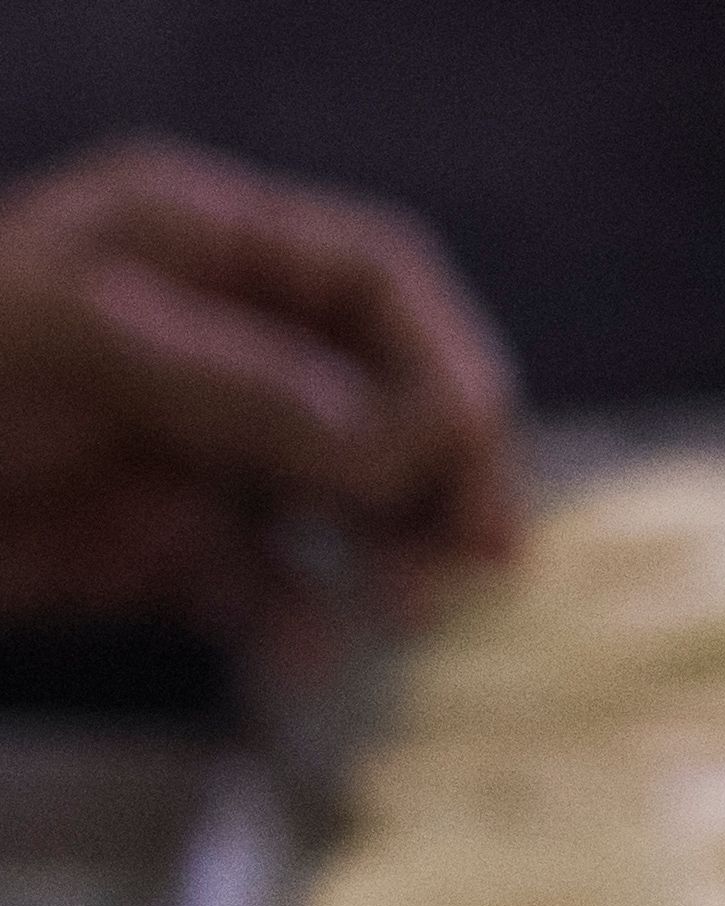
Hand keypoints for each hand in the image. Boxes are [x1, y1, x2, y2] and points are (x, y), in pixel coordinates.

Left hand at [0, 138, 524, 637]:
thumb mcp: (72, 338)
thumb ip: (241, 382)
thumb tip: (400, 444)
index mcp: (194, 246)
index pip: (375, 281)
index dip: (444, 360)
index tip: (468, 454)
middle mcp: (213, 340)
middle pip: (389, 396)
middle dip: (440, 475)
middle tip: (472, 560)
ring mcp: (190, 446)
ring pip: (350, 501)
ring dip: (392, 558)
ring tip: (401, 614)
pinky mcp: (155, 546)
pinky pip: (269, 587)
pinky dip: (301, 627)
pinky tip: (300, 659)